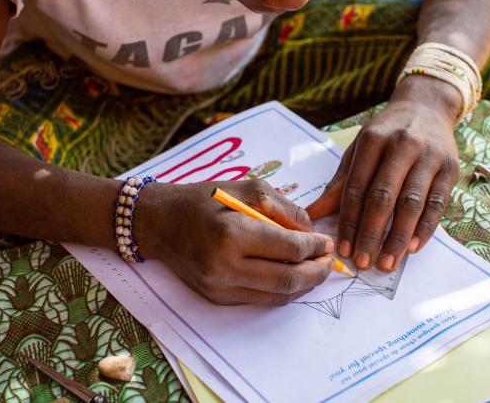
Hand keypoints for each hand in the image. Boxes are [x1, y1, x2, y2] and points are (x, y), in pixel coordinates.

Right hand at [138, 180, 334, 304]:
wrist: (160, 222)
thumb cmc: (205, 199)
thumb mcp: (248, 189)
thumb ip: (286, 209)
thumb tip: (314, 234)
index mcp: (233, 232)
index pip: (289, 248)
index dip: (315, 247)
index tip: (327, 242)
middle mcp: (225, 265)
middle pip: (288, 279)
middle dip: (317, 272)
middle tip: (329, 261)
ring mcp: (220, 286)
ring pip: (277, 295)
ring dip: (303, 285)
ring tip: (315, 270)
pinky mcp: (218, 298)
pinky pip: (261, 299)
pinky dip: (282, 290)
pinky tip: (291, 275)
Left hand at [307, 75, 460, 271]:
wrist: (427, 107)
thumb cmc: (386, 134)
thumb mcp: (359, 150)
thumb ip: (339, 184)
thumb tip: (311, 216)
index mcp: (373, 141)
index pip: (357, 188)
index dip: (349, 221)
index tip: (343, 249)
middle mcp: (403, 146)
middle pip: (383, 198)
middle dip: (371, 234)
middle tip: (362, 263)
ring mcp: (429, 157)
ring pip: (411, 205)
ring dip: (398, 238)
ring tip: (386, 263)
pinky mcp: (451, 169)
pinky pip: (436, 205)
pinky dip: (424, 229)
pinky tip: (412, 248)